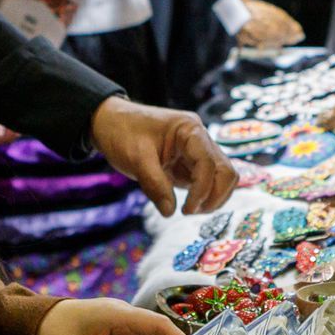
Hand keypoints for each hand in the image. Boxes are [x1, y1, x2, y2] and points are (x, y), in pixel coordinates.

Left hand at [90, 96, 235, 216]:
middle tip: (190, 211)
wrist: (109, 122)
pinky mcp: (188, 163)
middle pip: (225, 171)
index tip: (185, 210)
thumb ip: (154, 184)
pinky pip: (207, 181)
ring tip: (189, 210)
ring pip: (221, 177)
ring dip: (212, 197)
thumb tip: (170, 212)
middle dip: (214, 196)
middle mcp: (199, 139)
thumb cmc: (121, 133)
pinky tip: (187, 205)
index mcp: (190, 130)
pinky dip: (203, 195)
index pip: (209, 163)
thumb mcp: (135, 158)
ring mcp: (196, 151)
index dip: (202, 190)